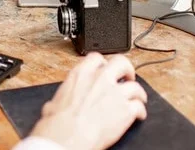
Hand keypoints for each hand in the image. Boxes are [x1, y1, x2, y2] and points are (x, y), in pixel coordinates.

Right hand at [29, 53, 146, 149]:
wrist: (68, 136)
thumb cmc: (58, 123)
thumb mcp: (53, 103)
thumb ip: (62, 99)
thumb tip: (55, 105)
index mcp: (81, 74)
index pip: (96, 58)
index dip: (103, 63)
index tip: (105, 69)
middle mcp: (100, 79)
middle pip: (121, 63)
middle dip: (126, 69)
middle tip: (127, 77)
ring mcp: (115, 93)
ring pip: (135, 86)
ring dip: (137, 92)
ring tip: (138, 98)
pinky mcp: (126, 110)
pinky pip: (139, 107)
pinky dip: (141, 111)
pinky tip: (139, 116)